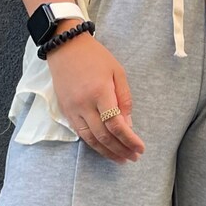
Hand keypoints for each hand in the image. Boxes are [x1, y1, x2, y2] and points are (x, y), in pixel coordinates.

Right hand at [45, 25, 145, 163]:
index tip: (140, 148)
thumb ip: (124, 99)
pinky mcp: (66, 111)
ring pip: (90, 139)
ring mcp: (72, 109)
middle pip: (104, 136)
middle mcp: (84, 104)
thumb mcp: (117, 72)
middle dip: (121, 150)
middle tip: (133, 157)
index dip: (129, 140)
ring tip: (121, 159)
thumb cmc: (95, 57)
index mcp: (100, 92)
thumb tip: (128, 125)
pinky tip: (104, 148)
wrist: (65, 47)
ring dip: (107, 152)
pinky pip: (80, 133)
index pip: (116, 125)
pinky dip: (93, 144)